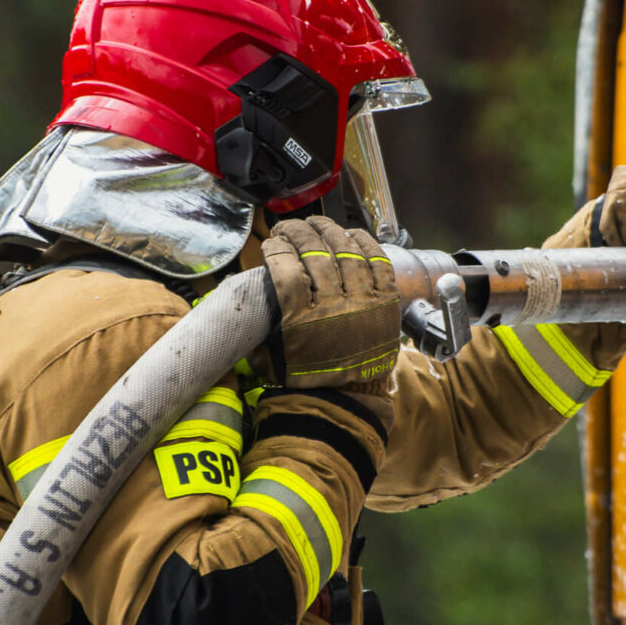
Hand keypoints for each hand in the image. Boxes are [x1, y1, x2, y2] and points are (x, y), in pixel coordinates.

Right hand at [261, 217, 400, 391]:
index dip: (276, 250)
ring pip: (346, 252)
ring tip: (317, 224)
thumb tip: (239, 312)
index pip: (287, 271)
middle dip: (298, 233)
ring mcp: (364, 304)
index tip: (270, 244)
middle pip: (316, 254)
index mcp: (304, 323)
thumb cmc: (309, 380)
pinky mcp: (386, 304)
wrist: (350, 400)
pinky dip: (365, 244)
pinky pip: (378, 262)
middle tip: (289, 228)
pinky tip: (351, 234)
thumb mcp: (273, 361)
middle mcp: (335, 309)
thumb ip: (256, 337)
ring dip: (329, 231)